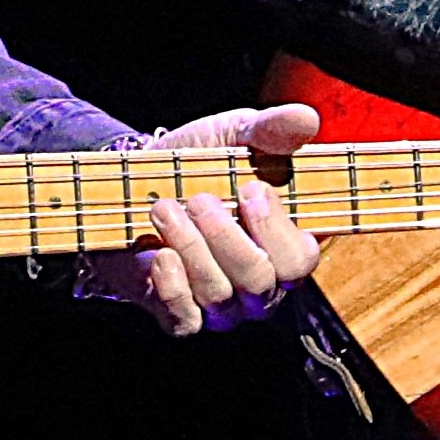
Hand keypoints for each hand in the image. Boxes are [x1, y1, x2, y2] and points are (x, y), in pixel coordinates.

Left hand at [87, 101, 321, 334]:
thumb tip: (305, 120)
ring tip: (164, 208)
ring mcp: (222, 304)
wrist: (134, 181)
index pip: (300, 260)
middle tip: (199, 200)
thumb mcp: (234, 136)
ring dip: (189, 246)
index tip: (250, 189)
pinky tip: (158, 255)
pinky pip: (187, 320)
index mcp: (283, 245)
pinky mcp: (181, 315)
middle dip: (225, 236)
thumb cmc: (195, 163)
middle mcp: (259, 283)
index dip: (276, 229)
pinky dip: (172, 286)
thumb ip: (271, 130)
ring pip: (220, 295)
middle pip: (260, 281)